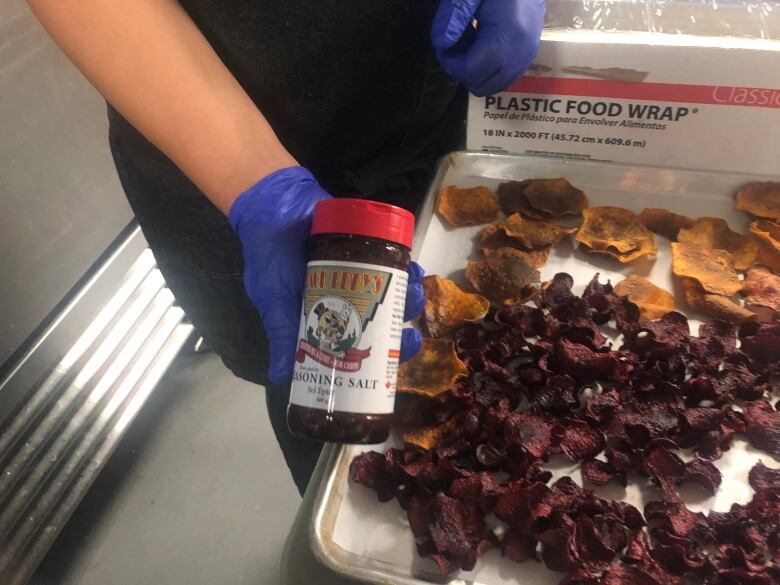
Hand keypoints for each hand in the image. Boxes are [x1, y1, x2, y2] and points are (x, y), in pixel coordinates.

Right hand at [229, 167, 424, 383]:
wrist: (272, 203)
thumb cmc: (269, 256)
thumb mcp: (274, 300)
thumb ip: (281, 334)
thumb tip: (281, 378)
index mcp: (328, 319)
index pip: (359, 345)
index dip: (378, 356)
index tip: (393, 362)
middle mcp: (348, 298)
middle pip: (382, 322)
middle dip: (400, 331)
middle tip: (410, 335)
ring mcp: (360, 271)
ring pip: (392, 292)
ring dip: (408, 299)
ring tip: (413, 297)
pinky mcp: (368, 243)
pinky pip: (393, 258)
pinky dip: (406, 267)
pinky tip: (413, 271)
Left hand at [431, 0, 544, 96]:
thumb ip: (454, 18)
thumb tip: (441, 44)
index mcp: (506, 36)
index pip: (470, 71)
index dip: (450, 64)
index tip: (443, 47)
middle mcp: (520, 53)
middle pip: (482, 86)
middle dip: (463, 72)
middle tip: (455, 49)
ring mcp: (528, 56)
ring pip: (495, 86)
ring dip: (477, 74)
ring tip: (470, 47)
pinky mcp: (531, 54)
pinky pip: (506, 78)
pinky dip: (491, 71)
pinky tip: (484, 47)